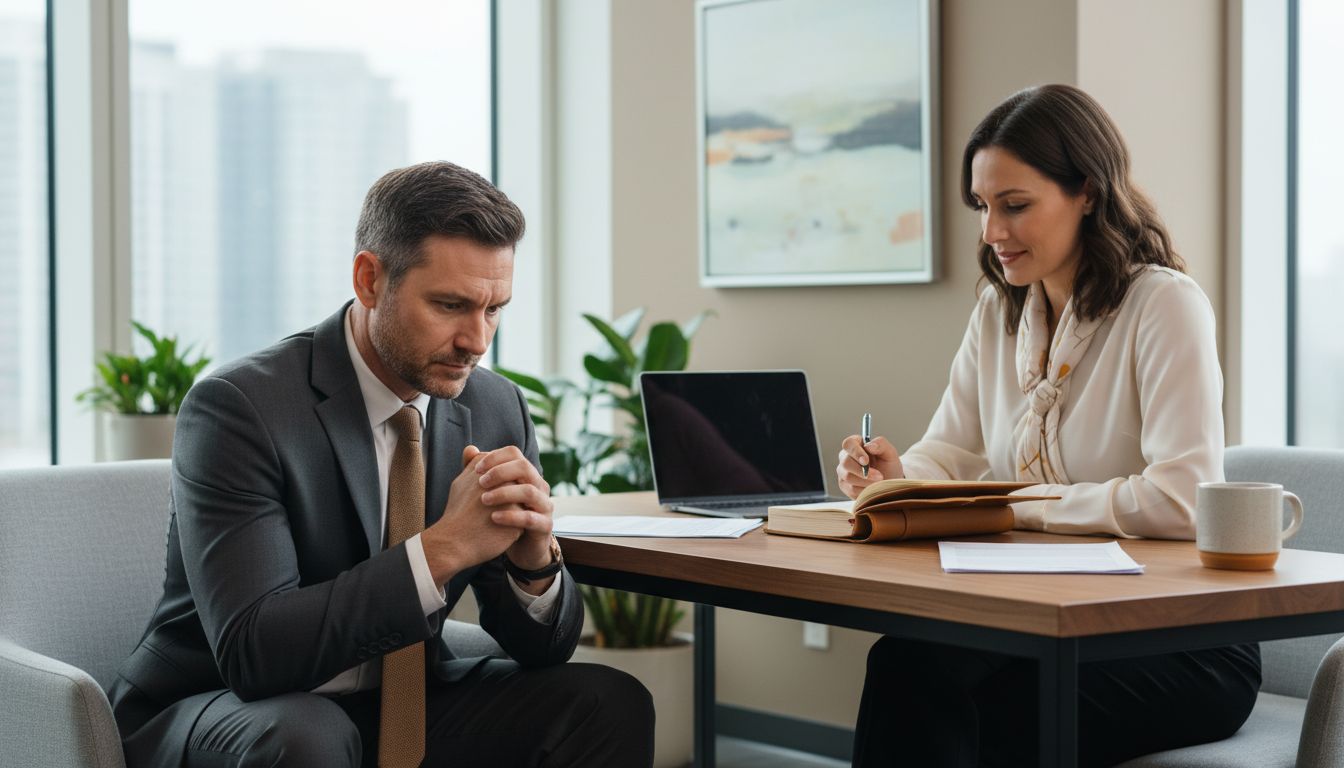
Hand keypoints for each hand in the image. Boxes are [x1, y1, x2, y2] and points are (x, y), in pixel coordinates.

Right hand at [420, 445, 526, 583]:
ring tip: (493, 520)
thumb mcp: (460, 483)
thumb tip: (473, 447)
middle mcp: (505, 480)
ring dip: (513, 511)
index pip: (506, 473)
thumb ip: (471, 464)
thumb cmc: (457, 513)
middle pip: (516, 487)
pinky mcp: (520, 517)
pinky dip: (515, 526)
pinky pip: (524, 520)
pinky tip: (501, 531)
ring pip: (522, 502)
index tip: (481, 500)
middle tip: (486, 512)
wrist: (453, 542)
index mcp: (490, 469)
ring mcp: (513, 498)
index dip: (497, 489)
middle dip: (507, 499)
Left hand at [472, 446, 555, 574]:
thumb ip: (482, 472)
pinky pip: (530, 518)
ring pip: (529, 491)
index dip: (495, 457)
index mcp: (527, 475)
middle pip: (525, 467)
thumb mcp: (494, 492)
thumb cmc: (506, 514)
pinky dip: (511, 516)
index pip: (515, 454)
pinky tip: (494, 518)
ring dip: (504, 493)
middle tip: (480, 482)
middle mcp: (539, 486)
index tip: (476, 468)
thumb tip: (470, 449)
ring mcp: (544, 505)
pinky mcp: (545, 526)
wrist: (523, 545)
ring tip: (484, 500)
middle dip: (500, 472)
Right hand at [836, 434, 903, 498]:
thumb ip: (881, 444)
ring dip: (866, 481)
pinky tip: (872, 488)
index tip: (866, 461)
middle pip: (846, 462)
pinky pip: (851, 489)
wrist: (889, 485)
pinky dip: (865, 490)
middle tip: (879, 476)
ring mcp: (843, 472)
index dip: (855, 452)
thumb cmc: (889, 467)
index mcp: (856, 444)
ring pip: (848, 477)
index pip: (848, 444)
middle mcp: (845, 457)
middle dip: (863, 471)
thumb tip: (868, 445)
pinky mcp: (844, 486)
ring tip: (879, 482)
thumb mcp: (890, 454)